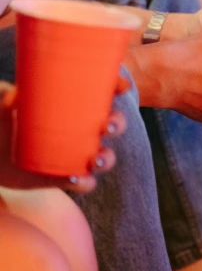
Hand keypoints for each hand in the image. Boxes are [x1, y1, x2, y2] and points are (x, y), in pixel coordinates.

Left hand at [0, 79, 127, 193]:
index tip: (121, 87)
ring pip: (103, 156)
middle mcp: (79, 129)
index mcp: (73, 104)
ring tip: (96, 158)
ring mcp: (74, 154)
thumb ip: (6, 98)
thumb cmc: (1, 121)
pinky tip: (74, 176)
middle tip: (109, 125)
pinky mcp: (62, 177)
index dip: (117, 87)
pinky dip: (84, 182)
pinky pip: (83, 182)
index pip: (102, 92)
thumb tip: (14, 96)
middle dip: (118, 124)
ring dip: (107, 157)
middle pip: (111, 124)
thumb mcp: (2, 107)